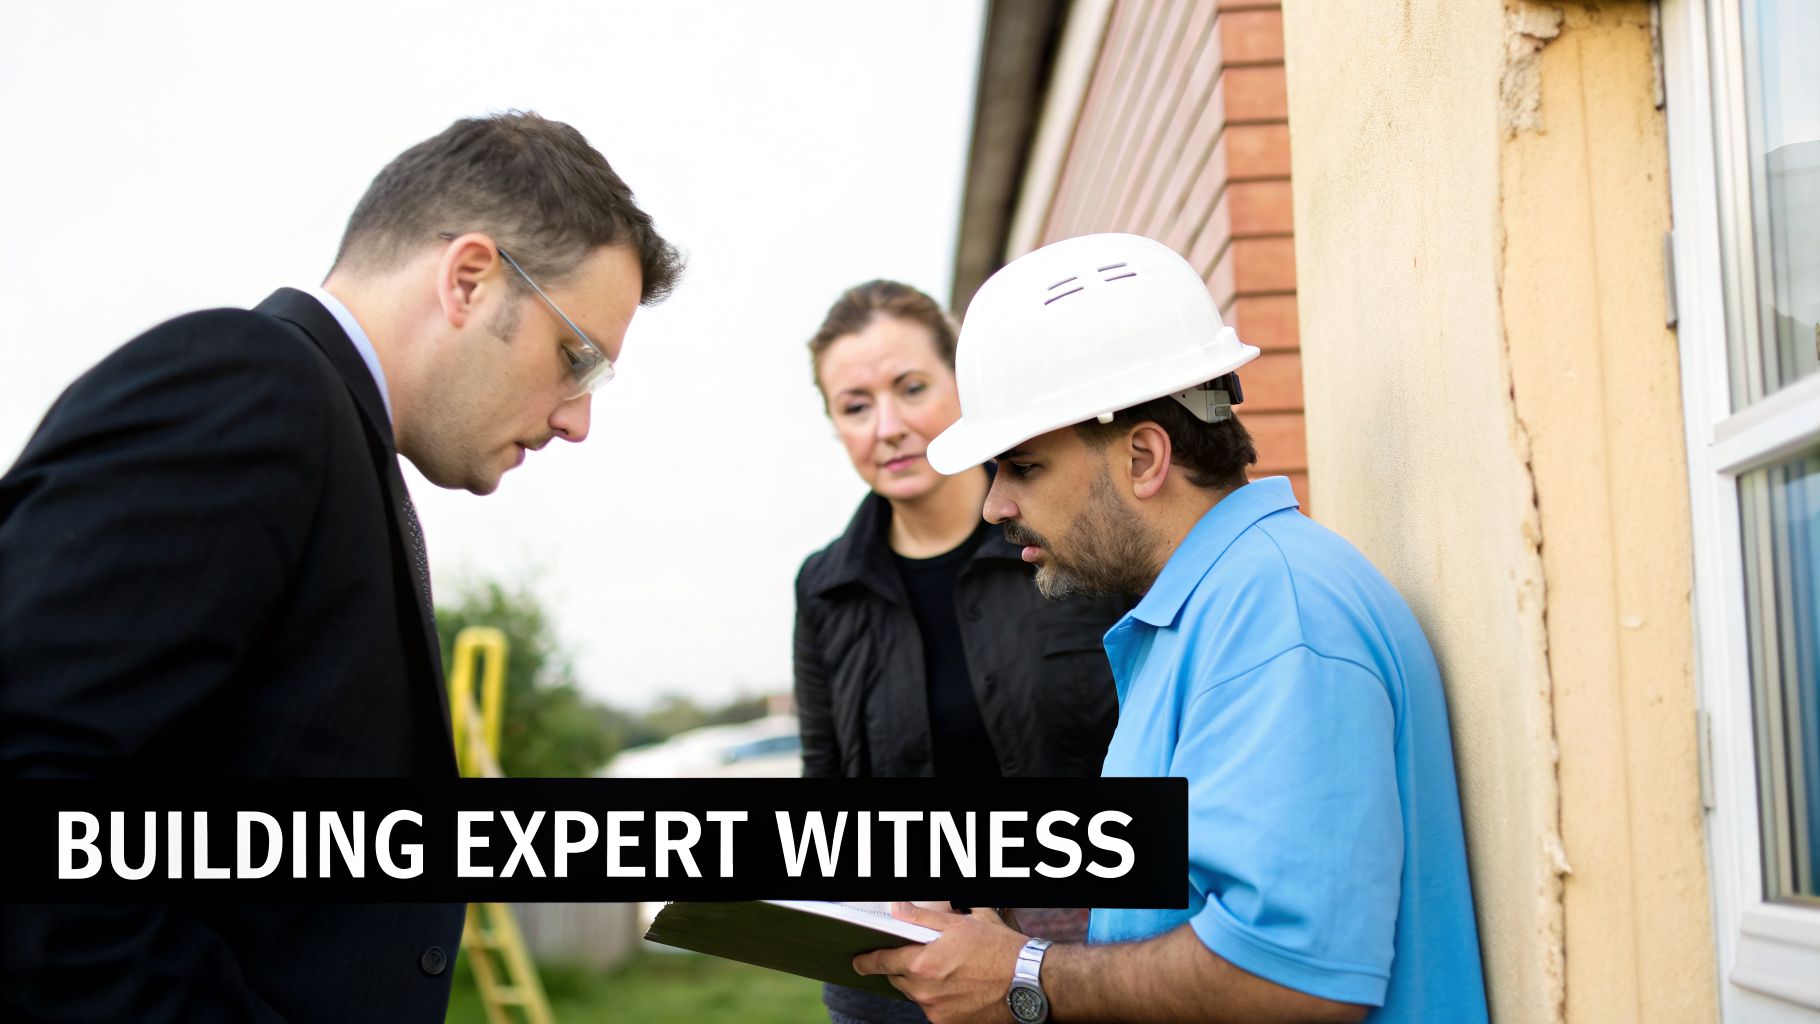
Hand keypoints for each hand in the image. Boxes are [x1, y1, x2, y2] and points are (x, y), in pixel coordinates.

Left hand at [852, 902, 1029, 1023]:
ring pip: (919, 996)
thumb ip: (921, 918)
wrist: (1029, 982)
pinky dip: (942, 1000)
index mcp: (921, 964)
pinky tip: (962, 988)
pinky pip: (936, 1010)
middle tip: (925, 957)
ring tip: (953, 971)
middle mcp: (924, 993)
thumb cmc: (997, 949)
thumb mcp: (960, 924)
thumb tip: (896, 909)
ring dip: (926, 984)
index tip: (859, 961)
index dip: (868, 960)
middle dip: (906, 968)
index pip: (882, 962)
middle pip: (900, 980)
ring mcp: (937, 1012)